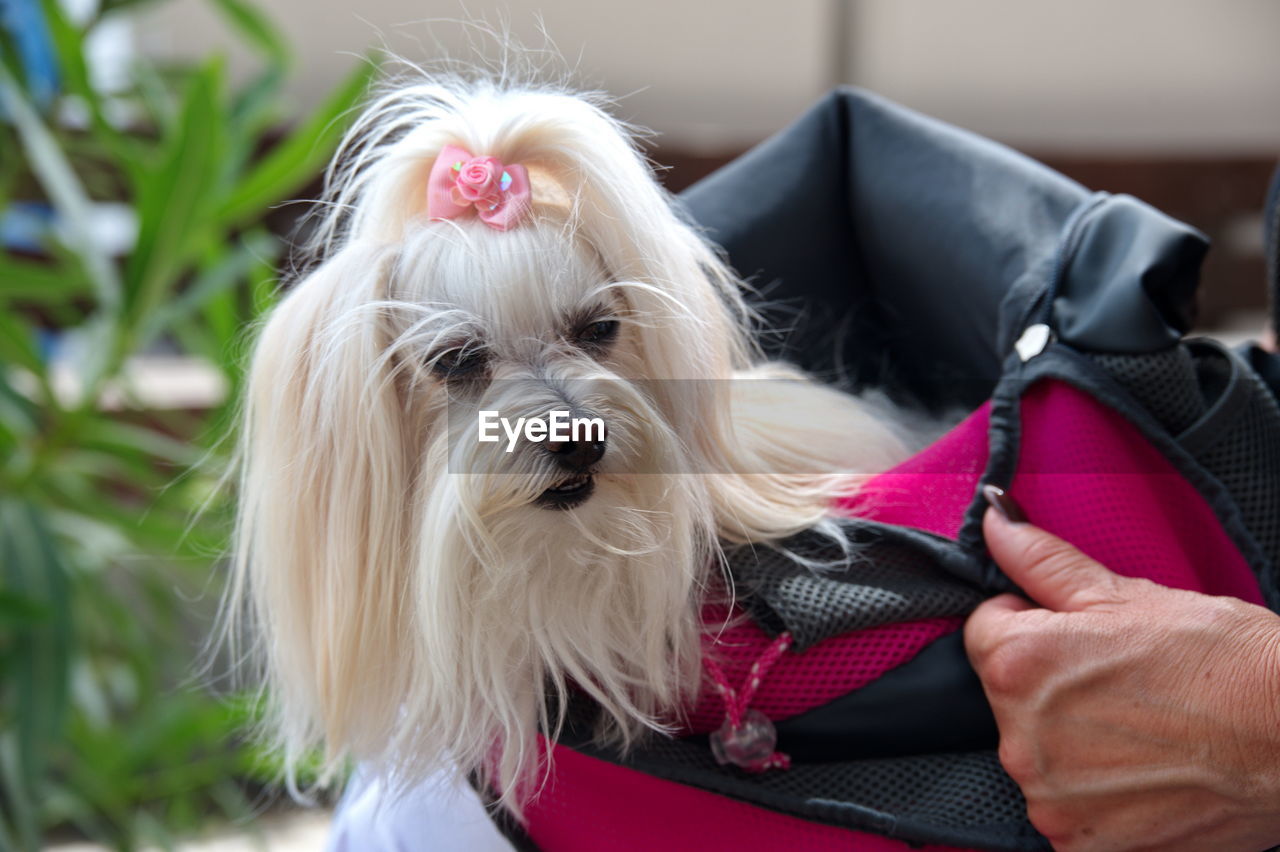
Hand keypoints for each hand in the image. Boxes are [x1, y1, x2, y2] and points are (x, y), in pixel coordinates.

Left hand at [965, 487, 1279, 851]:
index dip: (1031, 623)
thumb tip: (994, 518)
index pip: (983, 631)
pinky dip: (1096, 793)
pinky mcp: (1081, 845)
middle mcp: (1018, 737)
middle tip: (1121, 682)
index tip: (1077, 635)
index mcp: (1016, 664)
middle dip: (1050, 685)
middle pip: (1008, 697)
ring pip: (1037, 754)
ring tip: (1141, 727)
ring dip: (1071, 741)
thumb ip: (1041, 559)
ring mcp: (1049, 798)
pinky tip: (1144, 772)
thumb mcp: (1124, 593)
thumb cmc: (1220, 659)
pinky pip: (1066, 808)